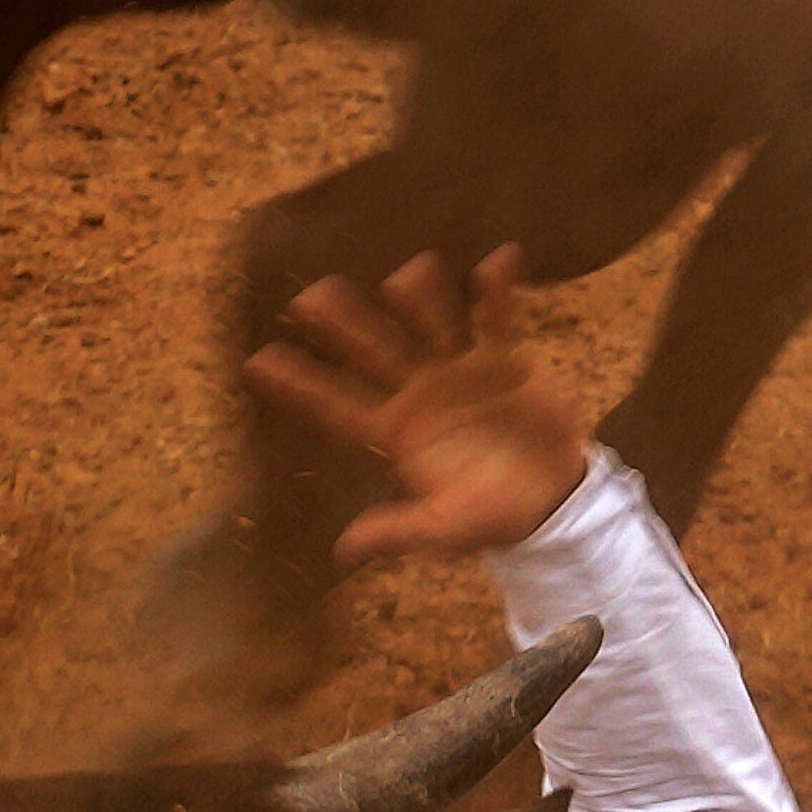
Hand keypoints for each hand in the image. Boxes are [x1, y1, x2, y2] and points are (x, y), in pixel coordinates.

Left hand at [244, 249, 596, 562]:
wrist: (553, 503)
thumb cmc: (493, 517)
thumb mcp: (445, 529)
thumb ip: (397, 532)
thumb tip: (342, 551)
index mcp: (393, 432)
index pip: (336, 404)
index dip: (299, 385)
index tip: (258, 363)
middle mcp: (417, 391)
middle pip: (369, 347)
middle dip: (340, 322)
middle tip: (309, 298)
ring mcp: (458, 370)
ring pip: (428, 319)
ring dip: (418, 294)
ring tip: (415, 273)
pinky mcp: (504, 360)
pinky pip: (498, 318)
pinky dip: (499, 289)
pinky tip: (500, 260)